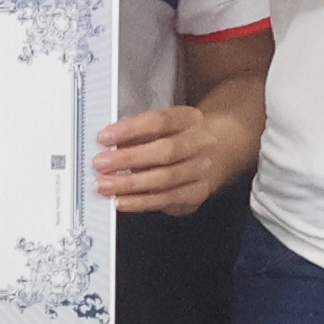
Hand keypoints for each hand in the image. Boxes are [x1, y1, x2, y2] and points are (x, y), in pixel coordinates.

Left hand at [93, 99, 246, 216]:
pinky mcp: (199, 194)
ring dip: (132, 185)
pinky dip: (143, 203)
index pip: (160, 121)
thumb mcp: (166, 125)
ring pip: (167, 180)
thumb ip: (140, 133)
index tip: (104, 137)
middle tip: (100, 165)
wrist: (224, 148)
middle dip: (129, 159)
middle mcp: (200, 144)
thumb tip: (108, 145)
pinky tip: (124, 202)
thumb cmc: (183, 136)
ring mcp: (203, 171)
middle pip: (165, 152)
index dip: (131, 129)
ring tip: (106, 187)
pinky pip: (170, 200)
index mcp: (189, 119)